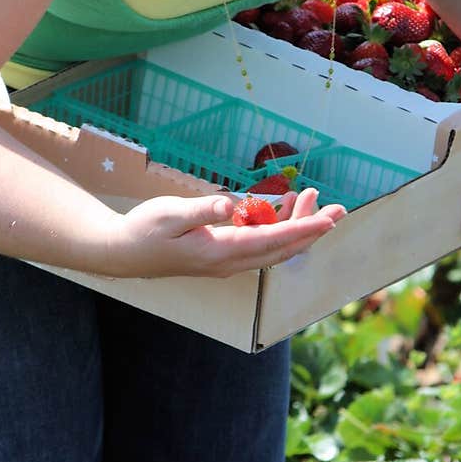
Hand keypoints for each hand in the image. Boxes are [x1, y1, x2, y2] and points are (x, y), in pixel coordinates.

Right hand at [100, 187, 346, 278]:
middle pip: (282, 248)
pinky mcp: (223, 257)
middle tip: (338, 207)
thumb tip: (231, 204)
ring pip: (273, 247)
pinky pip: (260, 245)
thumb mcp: (170, 213)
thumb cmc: (144, 231)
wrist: (123, 253)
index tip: (329, 219)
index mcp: (221, 252)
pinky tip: (281, 206)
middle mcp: (230, 262)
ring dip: (296, 225)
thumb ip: (202, 209)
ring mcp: (228, 263)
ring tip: (312, 198)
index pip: (273, 241)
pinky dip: (277, 227)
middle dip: (311, 228)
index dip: (304, 229)